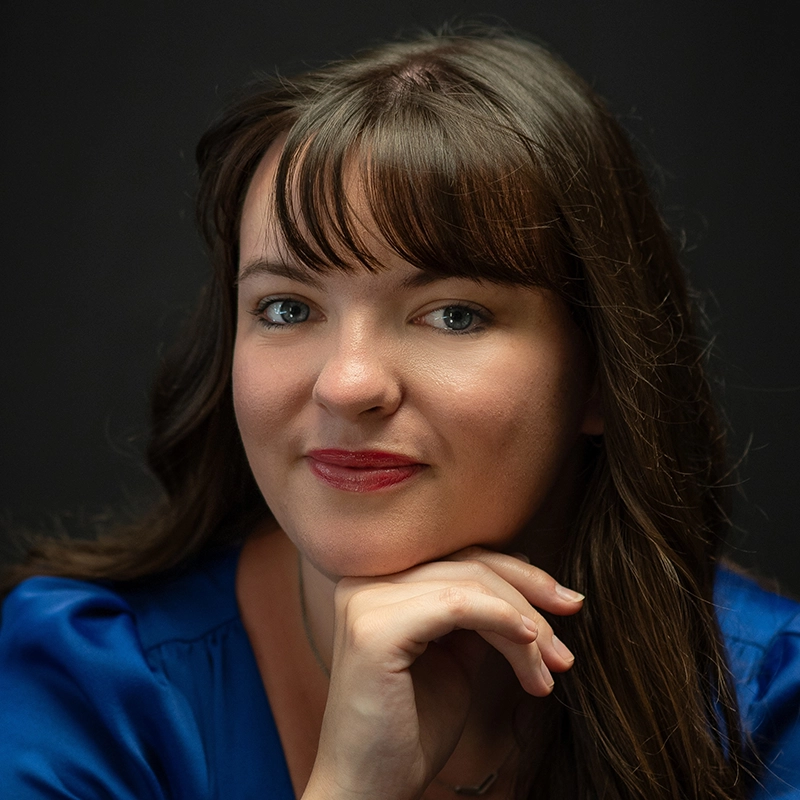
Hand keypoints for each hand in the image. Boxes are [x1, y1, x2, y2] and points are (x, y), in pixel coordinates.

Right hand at [302, 547, 583, 799]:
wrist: (369, 790)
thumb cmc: (410, 731)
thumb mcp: (453, 659)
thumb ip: (475, 617)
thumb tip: (520, 578)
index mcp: (380, 582)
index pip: (460, 558)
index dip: (519, 575)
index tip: (566, 604)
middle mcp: (366, 581)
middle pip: (468, 564)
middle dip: (531, 596)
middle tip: (566, 644)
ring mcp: (366, 600)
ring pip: (470, 585)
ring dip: (525, 623)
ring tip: (551, 669)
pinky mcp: (375, 628)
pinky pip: (456, 605)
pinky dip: (501, 619)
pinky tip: (529, 646)